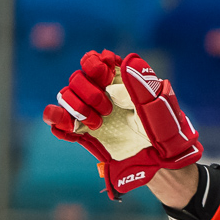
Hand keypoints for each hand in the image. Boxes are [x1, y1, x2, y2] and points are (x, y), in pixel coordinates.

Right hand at [43, 51, 201, 197]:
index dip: (94, 64)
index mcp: (117, 80)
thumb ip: (141, 83)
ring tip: (98, 124)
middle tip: (109, 110)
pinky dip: (56, 118)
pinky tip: (71, 126)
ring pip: (65, 95)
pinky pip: (55, 118)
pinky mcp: (81, 130)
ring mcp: (89, 111)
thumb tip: (126, 59)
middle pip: (76, 78)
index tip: (106, 76)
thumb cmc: (163, 128)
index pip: (93, 61)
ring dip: (77, 107)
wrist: (160, 159)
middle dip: (90, 93)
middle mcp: (100, 92)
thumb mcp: (157, 105)